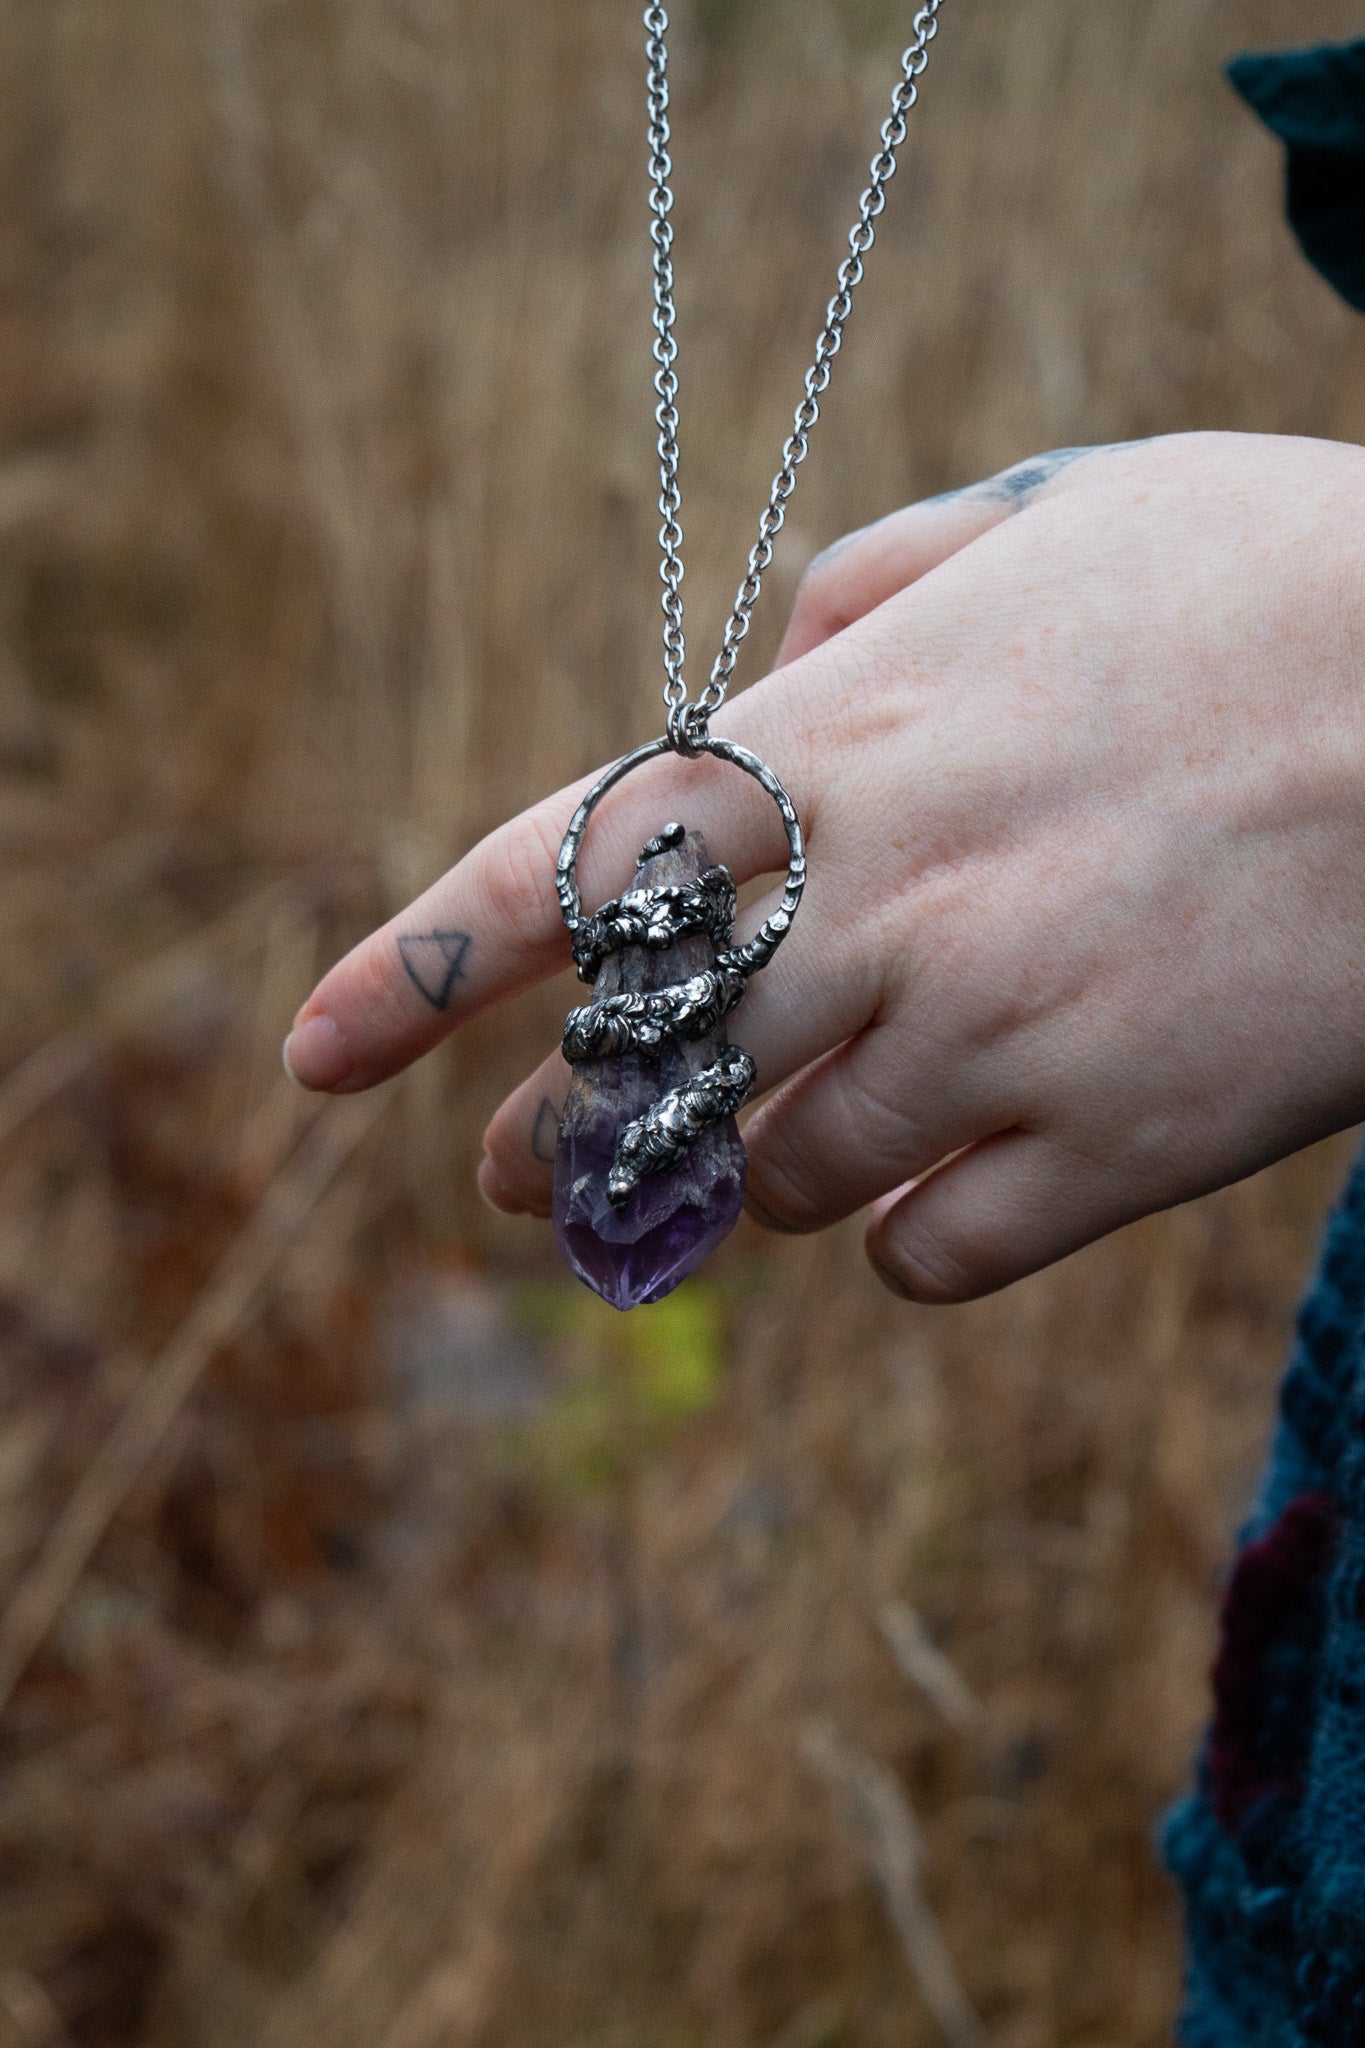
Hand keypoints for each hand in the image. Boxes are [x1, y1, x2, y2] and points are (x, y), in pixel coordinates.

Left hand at [283, 431, 1364, 1301]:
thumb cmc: (1280, 586)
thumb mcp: (1061, 521)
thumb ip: (872, 594)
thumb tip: (762, 672)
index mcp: (854, 744)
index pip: (567, 870)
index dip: (417, 968)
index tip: (313, 1058)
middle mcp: (895, 906)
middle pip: (643, 1073)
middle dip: (550, 1138)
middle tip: (509, 1170)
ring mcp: (1001, 1039)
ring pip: (790, 1181)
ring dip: (769, 1171)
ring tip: (805, 1136)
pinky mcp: (1118, 1149)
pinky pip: (936, 1255)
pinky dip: (914, 1233)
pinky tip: (954, 1180)